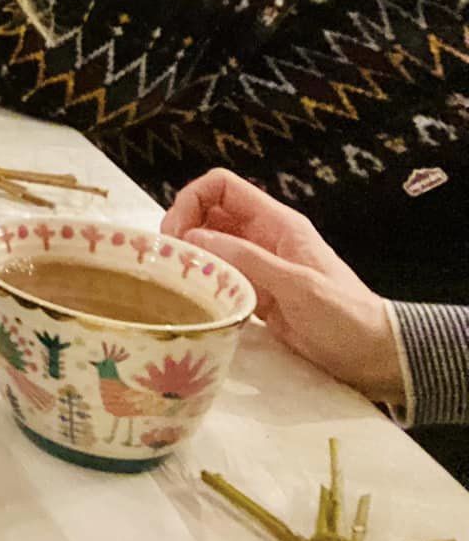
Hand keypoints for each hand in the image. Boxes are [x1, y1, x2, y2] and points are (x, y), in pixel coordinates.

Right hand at [160, 169, 404, 404]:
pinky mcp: (253, 290)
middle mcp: (261, 236)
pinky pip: (217, 273)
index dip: (192, 199)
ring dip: (188, 255)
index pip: (221, 186)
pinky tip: (190, 296)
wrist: (371, 354)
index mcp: (276, 222)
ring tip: (174, 278)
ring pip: (208, 243)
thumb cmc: (343, 315)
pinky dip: (199, 279)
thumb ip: (247, 259)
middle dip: (182, 227)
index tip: (176, 233)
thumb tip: (193, 239)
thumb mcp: (297, 285)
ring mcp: (256, 263)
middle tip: (168, 259)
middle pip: (207, 212)